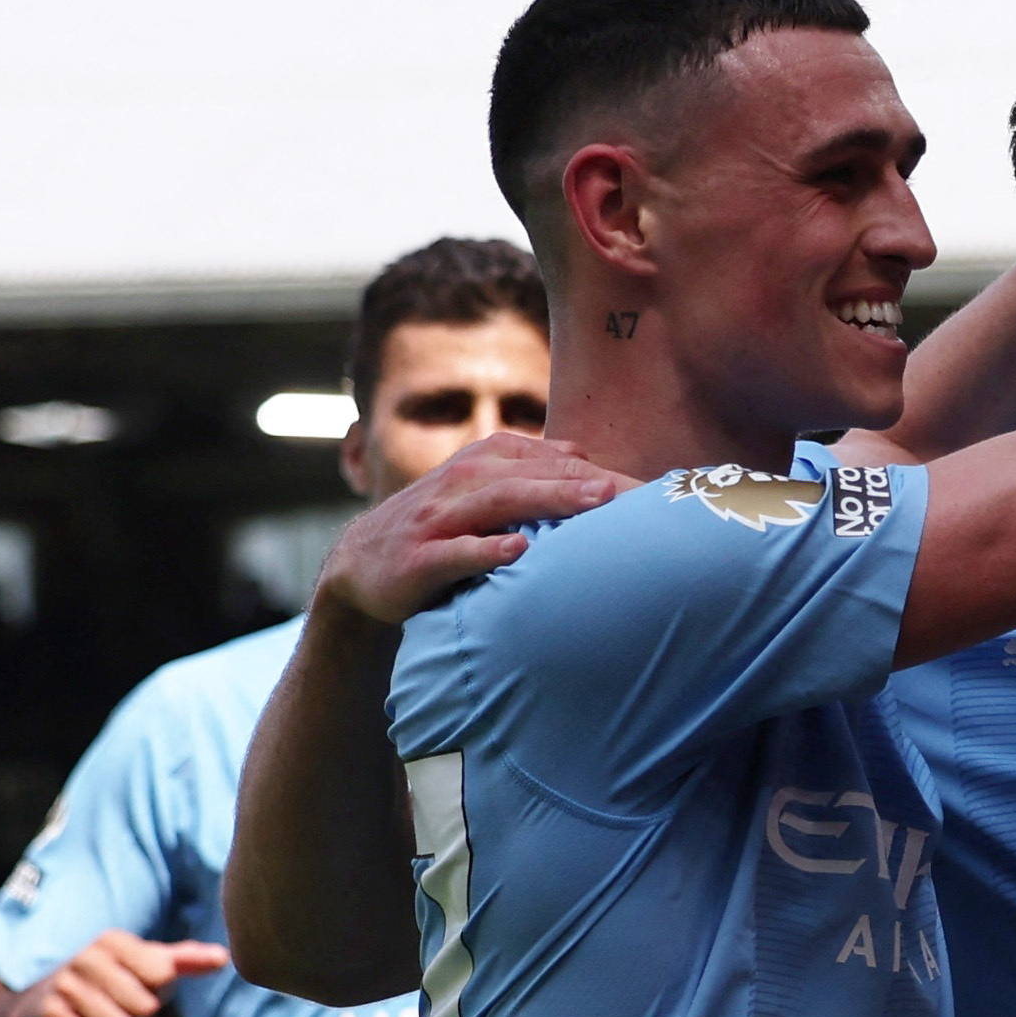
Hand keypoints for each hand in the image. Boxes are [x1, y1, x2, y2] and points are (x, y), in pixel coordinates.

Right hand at [9, 930, 227, 1016]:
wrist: (39, 1007)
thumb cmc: (108, 982)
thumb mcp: (144, 965)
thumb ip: (185, 960)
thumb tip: (224, 957)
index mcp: (114, 941)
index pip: (163, 975)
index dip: (159, 991)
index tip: (140, 985)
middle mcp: (86, 958)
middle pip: (146, 1006)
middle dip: (137, 1014)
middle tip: (116, 1005)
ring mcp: (64, 987)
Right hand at [316, 431, 631, 625]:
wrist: (361, 563)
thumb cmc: (440, 525)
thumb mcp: (481, 487)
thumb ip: (530, 469)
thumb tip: (586, 453)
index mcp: (486, 461)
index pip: (554, 461)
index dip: (603, 473)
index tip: (655, 490)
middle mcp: (463, 481)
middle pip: (533, 475)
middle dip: (586, 481)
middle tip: (636, 492)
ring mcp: (439, 519)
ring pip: (498, 501)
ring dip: (549, 499)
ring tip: (596, 503)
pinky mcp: (417, 559)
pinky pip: (454, 553)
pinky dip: (484, 550)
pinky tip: (517, 550)